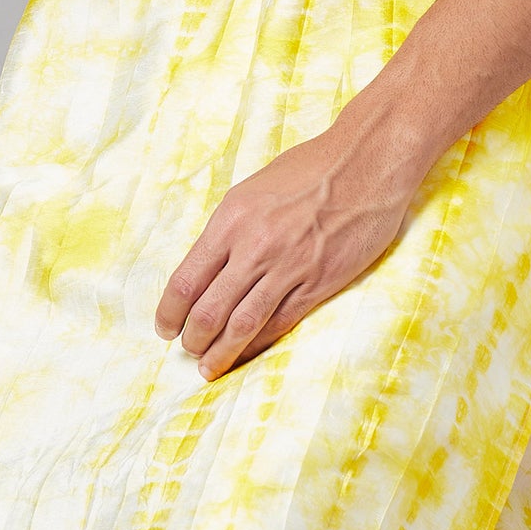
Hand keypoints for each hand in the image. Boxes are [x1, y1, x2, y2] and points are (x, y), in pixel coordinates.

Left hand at [154, 114, 423, 380]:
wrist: (367, 162)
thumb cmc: (310, 168)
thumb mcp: (253, 189)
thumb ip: (230, 228)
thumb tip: (208, 267)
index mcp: (231, 219)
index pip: (186, 281)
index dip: (169, 312)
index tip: (164, 326)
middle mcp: (254, 247)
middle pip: (209, 311)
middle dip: (192, 338)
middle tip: (186, 349)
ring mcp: (287, 268)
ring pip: (242, 325)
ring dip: (220, 353)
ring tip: (207, 367)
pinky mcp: (318, 283)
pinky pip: (280, 324)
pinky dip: (258, 345)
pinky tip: (246, 355)